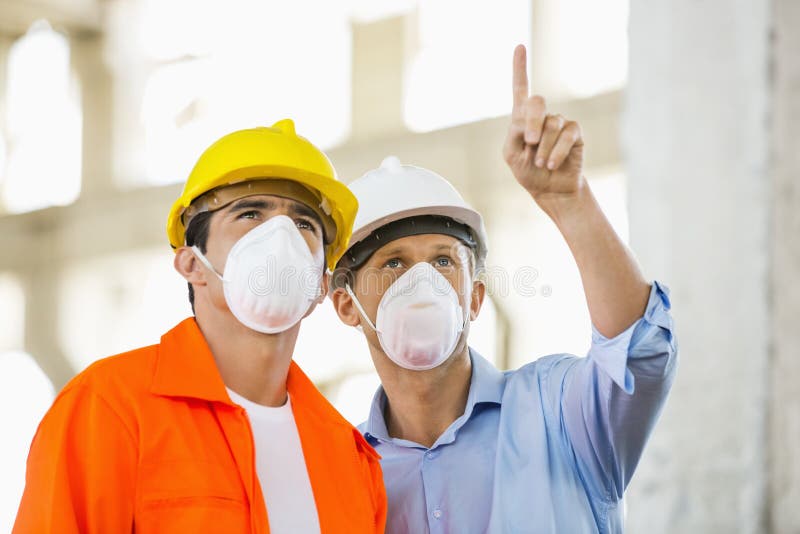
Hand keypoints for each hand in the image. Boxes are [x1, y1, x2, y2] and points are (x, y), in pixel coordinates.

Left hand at [503, 45, 584, 206]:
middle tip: (529, 141)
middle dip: (531, 121)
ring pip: (551, 124)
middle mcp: (542, 116)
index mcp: (522, 119)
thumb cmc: (528, 172)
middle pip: (536, 102)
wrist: (550, 190)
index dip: (519, 68)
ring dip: (543, 148)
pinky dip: (556, 151)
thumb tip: (528, 120)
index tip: (520, 47)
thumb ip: (514, 134)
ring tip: (541, 163)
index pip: (520, 89)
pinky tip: (552, 164)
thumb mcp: (511, 155)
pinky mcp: (575, 133)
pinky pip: (567, 134)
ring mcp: (560, 123)